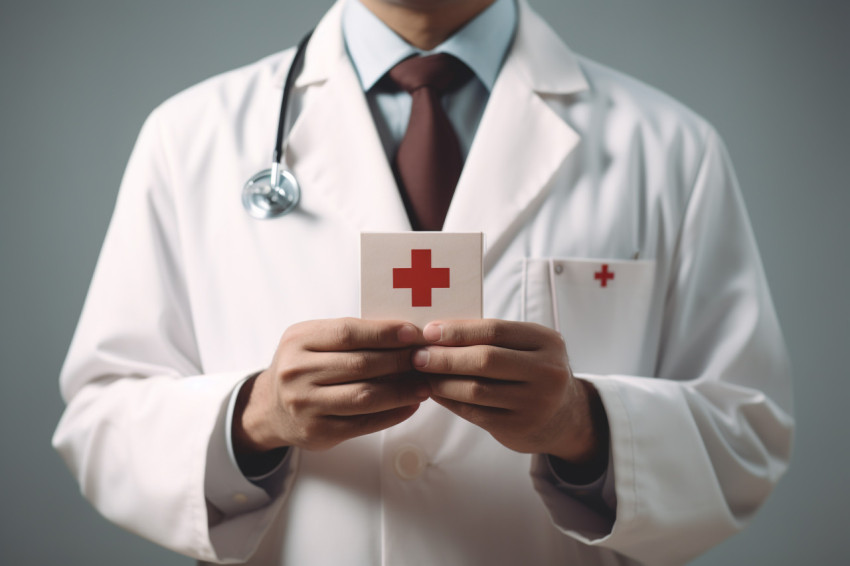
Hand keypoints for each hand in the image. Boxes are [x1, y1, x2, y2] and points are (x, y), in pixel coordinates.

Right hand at [233, 318, 429, 454]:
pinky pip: (363, 423)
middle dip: (400, 361)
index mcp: (299, 341)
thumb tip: (404, 334)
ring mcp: (305, 405)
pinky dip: (392, 414)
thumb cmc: (303, 367)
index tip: (413, 333)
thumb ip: (350, 335)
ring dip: (402, 390)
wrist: (270, 408)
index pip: (348, 333)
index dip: (384, 333)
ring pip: (365, 396)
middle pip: (360, 365)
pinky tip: (410, 405)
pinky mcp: (318, 432)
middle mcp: (298, 372)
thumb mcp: (313, 340)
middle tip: (426, 359)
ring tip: (424, 384)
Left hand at [412, 319, 607, 474]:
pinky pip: (474, 411)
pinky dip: (450, 400)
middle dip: (445, 357)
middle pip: (485, 360)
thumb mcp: (527, 348)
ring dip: (442, 381)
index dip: (458, 331)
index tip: (429, 331)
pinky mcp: (518, 426)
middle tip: (418, 356)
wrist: (563, 416)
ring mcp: (534, 402)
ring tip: (421, 374)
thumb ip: (492, 338)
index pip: (495, 330)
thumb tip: (437, 332)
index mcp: (547, 342)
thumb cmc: (532, 372)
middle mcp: (546, 372)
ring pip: (476, 389)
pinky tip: (435, 392)